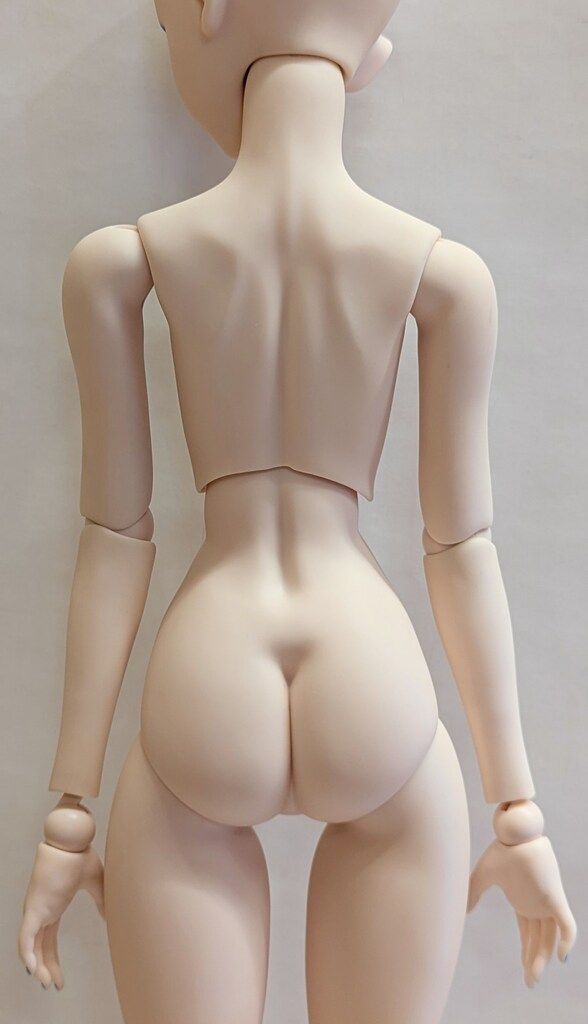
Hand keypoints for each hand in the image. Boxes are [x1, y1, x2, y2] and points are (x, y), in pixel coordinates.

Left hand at [18, 841, 104, 988]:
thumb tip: (109, 918)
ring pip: (30, 947)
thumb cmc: (80, 854)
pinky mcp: (34, 907)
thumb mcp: (96, 882)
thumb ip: (102, 900)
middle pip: (40, 948)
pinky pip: (26, 937)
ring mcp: (36, 909)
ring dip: (37, 966)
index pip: (49, 941)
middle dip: (46, 969)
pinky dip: (27, 954)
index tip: (59, 978)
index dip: (52, 961)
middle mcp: (42, 910)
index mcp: (54, 906)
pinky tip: (33, 970)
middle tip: (54, 986)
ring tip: (45, 982)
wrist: (72, 840)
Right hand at [468, 836, 575, 986]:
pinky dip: (567, 941)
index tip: (524, 972)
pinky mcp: (555, 898)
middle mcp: (536, 905)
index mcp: (523, 901)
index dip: (527, 952)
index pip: (529, 933)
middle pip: (540, 940)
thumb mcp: (483, 876)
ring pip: (550, 938)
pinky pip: (567, 924)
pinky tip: (562, 957)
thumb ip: (473, 893)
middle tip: (529, 982)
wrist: (515, 834)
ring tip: (533, 977)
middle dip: (534, 961)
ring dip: (543, 958)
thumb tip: (461, 911)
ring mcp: (547, 902)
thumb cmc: (501, 850)